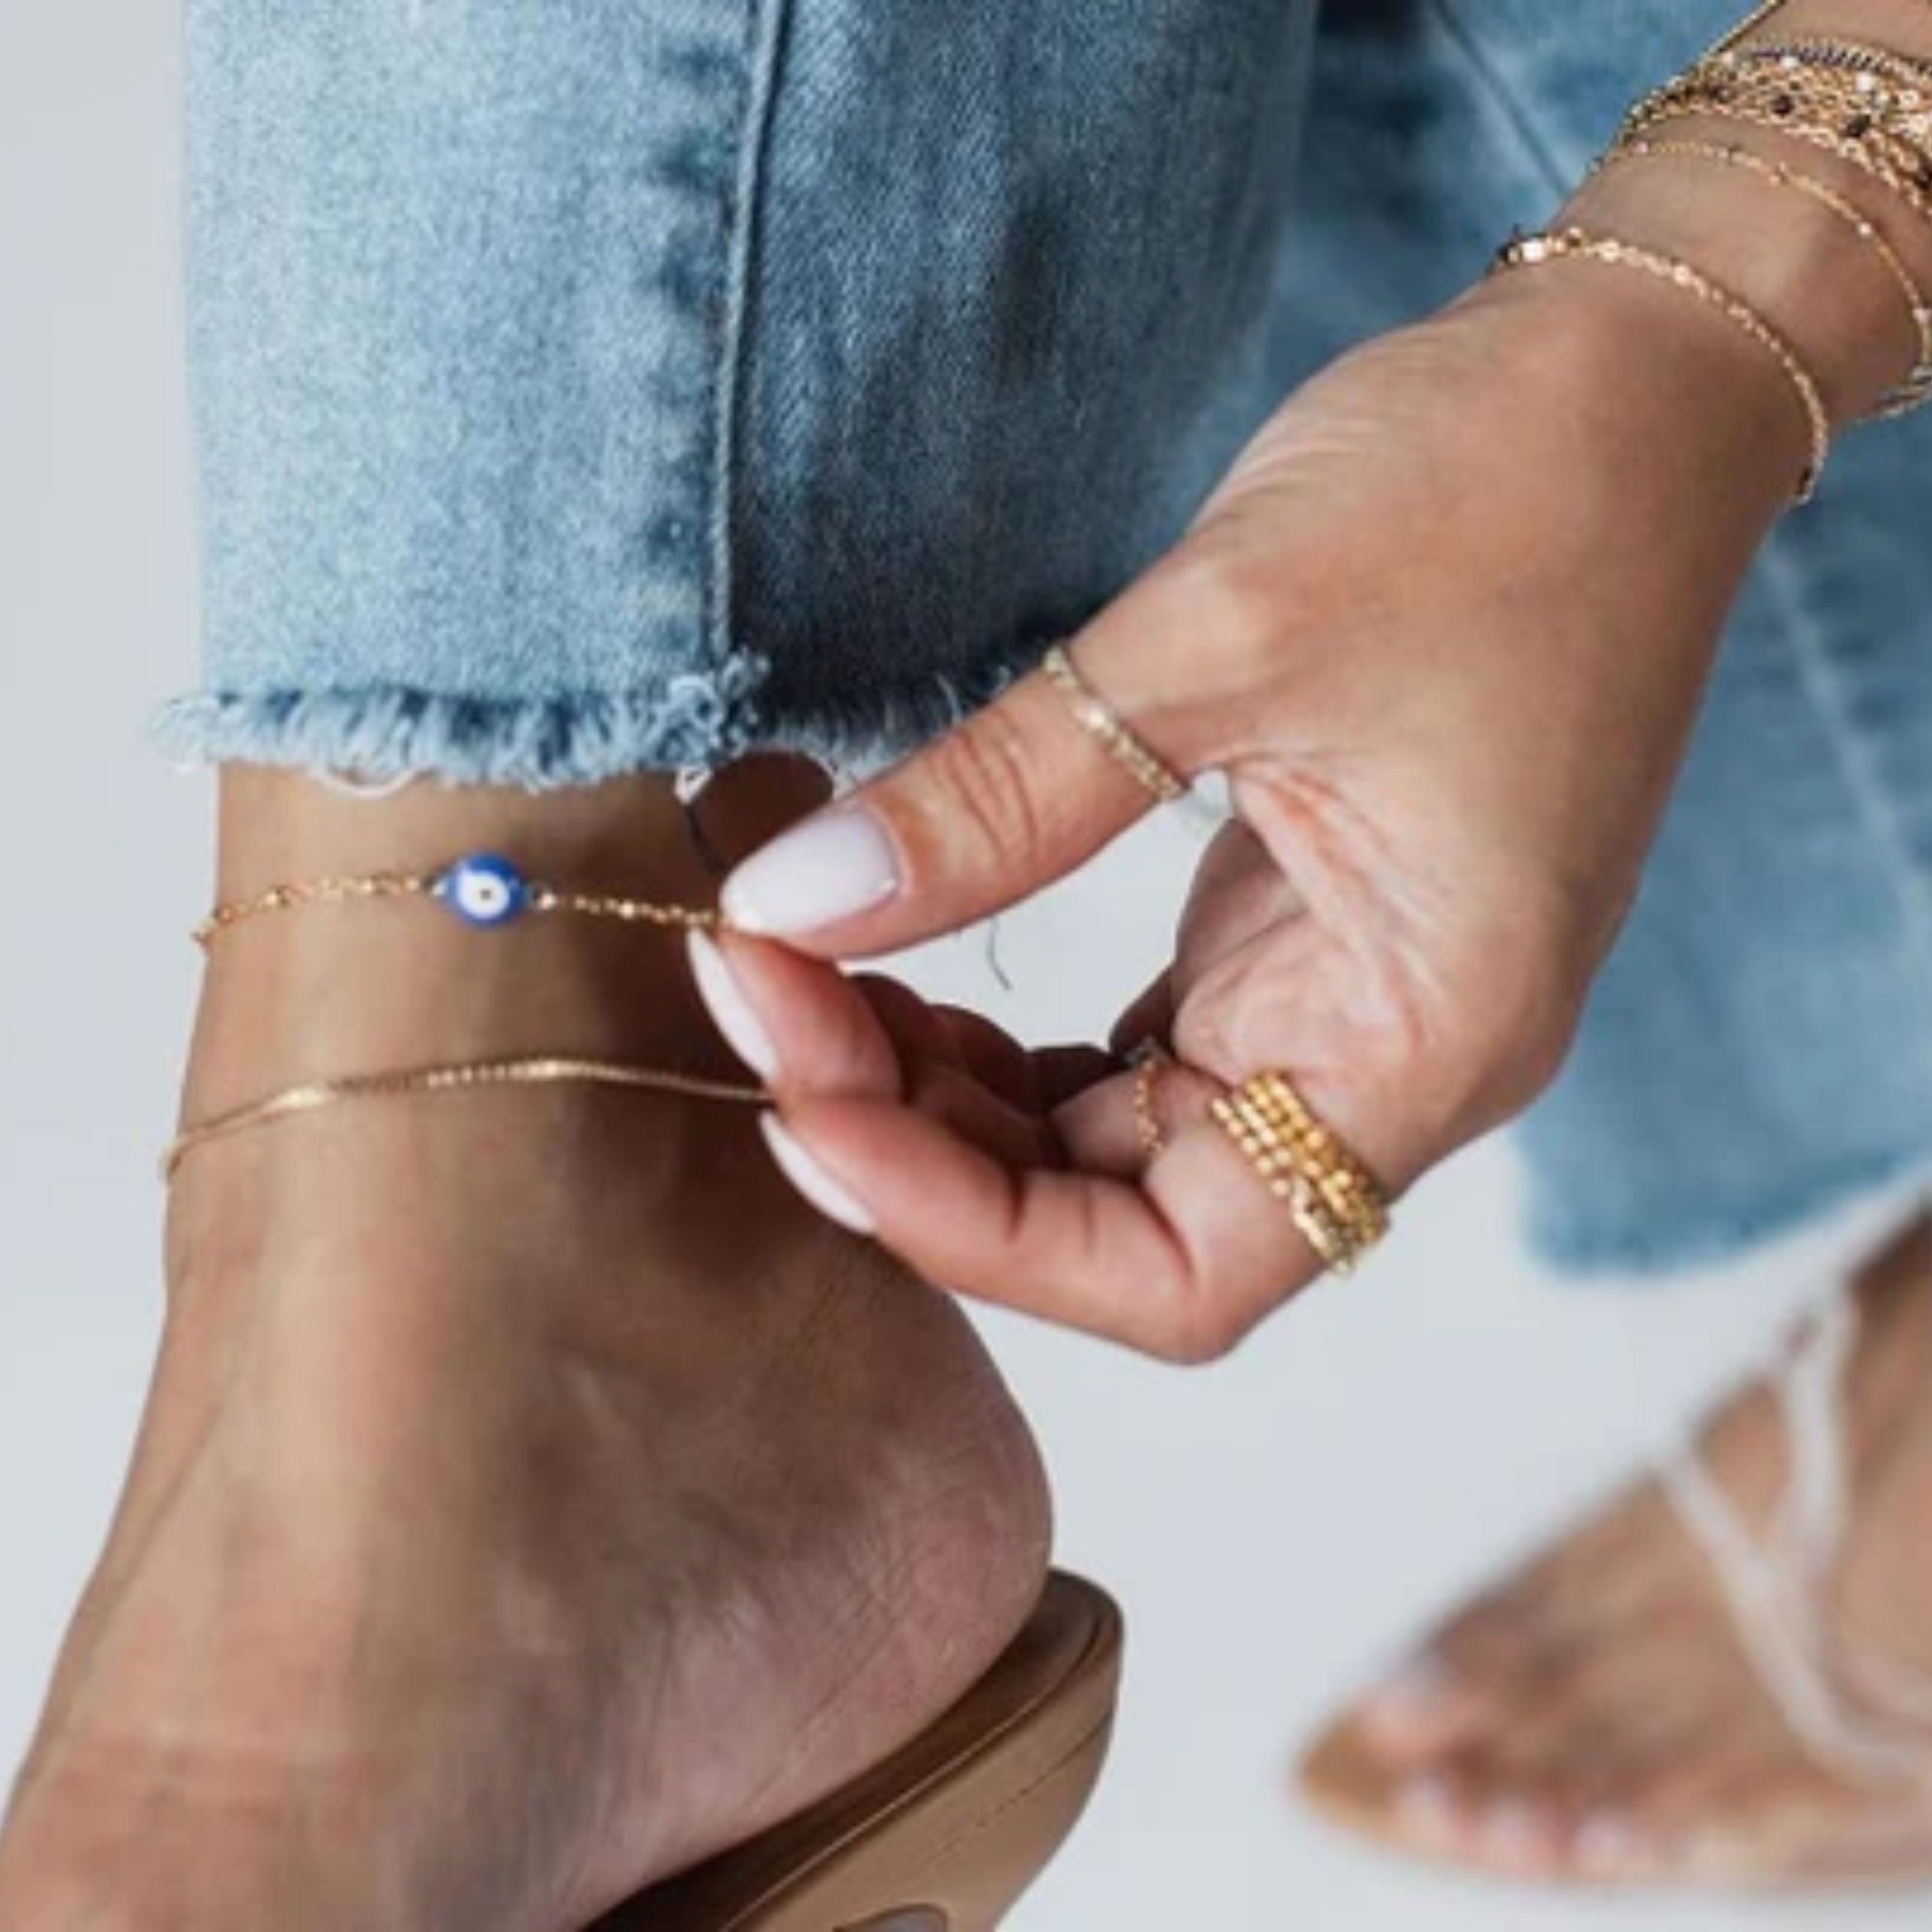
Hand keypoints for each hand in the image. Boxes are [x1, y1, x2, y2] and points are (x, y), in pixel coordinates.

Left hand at [696, 263, 1803, 1360]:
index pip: (1180, 1274)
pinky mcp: (1304, 941)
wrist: (1624, 396)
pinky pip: (1136, 1057)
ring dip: (952, 1100)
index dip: (972, 1232)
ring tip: (803, 979)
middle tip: (760, 998)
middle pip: (1122, 1224)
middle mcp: (1393, 1061)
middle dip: (920, 1146)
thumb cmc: (1490, 494)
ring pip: (1114, 1151)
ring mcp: (1347, 1005)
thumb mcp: (1221, 637)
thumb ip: (997, 799)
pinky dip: (1011, 1041)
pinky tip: (900, 962)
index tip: (799, 1104)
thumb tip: (789, 904)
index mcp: (1427, 1041)